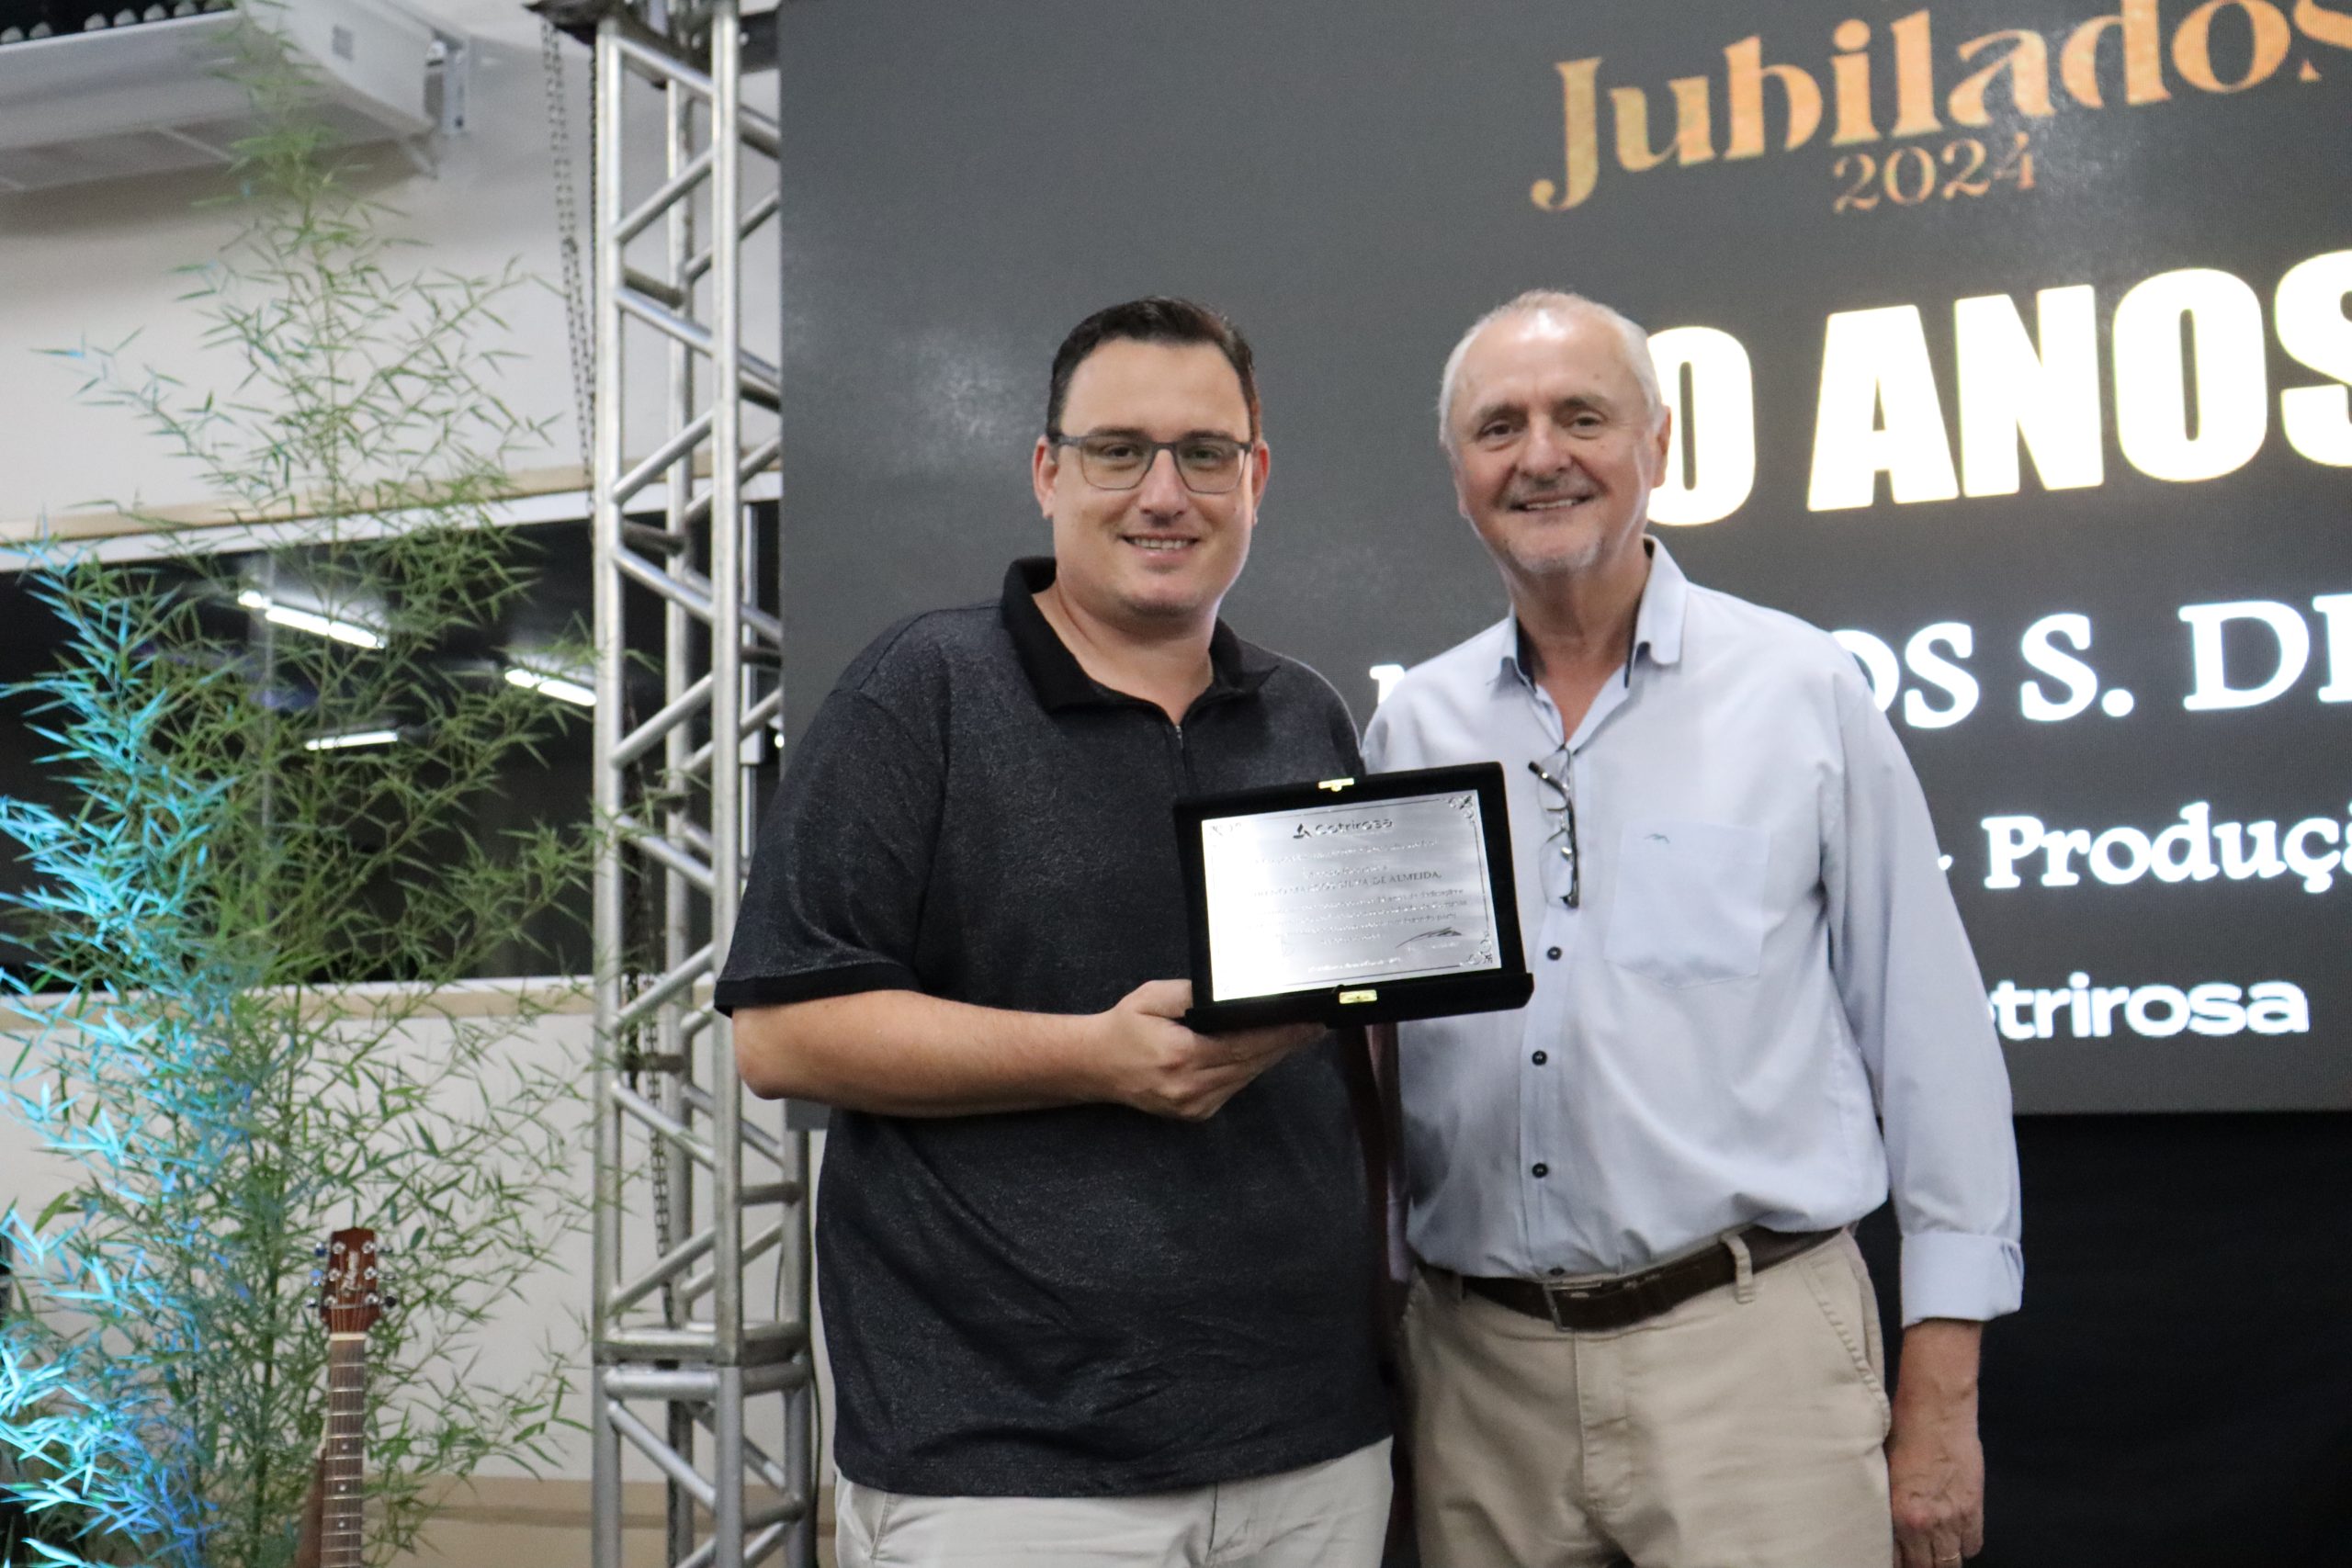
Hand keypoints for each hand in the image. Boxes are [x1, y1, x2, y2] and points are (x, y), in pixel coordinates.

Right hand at [1091, 980, 1322, 1120]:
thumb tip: (1230, 994)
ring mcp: (1195, 1106)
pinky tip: (1264, 1052)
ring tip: (1298, 1035)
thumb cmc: (1124, 1027)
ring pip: (1247, 1078)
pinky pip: (1233, 1088)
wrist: (1096, 1066)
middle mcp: (1191, 1088)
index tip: (1308, 1024)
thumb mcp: (1153, 998)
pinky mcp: (1196, 1114)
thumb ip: (1192, 994)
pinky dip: (1250, 1069)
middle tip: (1315, 1025)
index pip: (1245, 1045)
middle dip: (1285, 1044)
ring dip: (1271, 1057)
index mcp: (1182, 1056)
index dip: (1281, 1035)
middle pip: (1252, 1064)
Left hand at [1887, 1319, 1985, 1567]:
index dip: (1895, 1562)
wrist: (1936, 1410)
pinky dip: (1963, 1545)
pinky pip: (1972, 1544)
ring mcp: (1952, 1517)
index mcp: (1897, 1513)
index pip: (1896, 1559)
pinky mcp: (1974, 1508)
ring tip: (1934, 1553)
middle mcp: (1924, 1522)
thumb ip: (1888, 1507)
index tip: (1894, 1559)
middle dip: (1919, 1566)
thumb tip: (1889, 1529)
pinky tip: (1954, 1538)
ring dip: (1942, 1559)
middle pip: (1926, 1566)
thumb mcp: (1884, 1474)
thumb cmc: (1901, 1434)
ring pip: (1950, 1561)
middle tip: (1915, 1559)